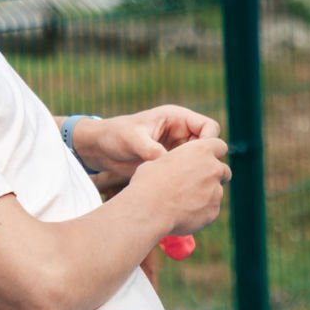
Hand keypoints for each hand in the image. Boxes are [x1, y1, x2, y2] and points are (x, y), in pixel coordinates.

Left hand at [73, 104, 220, 178]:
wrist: (100, 149)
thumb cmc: (115, 135)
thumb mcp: (132, 139)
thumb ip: (150, 149)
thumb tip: (167, 162)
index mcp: (177, 118)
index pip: (209, 127)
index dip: (209, 142)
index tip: (199, 158)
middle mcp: (181, 133)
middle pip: (208, 147)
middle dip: (205, 161)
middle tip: (195, 177)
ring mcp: (177, 150)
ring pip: (200, 162)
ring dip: (196, 173)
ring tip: (186, 186)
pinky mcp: (171, 165)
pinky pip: (187, 172)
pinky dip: (186, 181)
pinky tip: (177, 191)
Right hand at [130, 136, 231, 234]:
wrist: (150, 210)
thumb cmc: (149, 182)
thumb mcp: (160, 161)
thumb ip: (178, 161)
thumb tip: (176, 166)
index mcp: (201, 150)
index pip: (219, 145)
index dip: (213, 152)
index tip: (205, 159)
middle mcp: (214, 169)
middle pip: (224, 170)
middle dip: (214, 175)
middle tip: (198, 181)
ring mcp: (216, 191)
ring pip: (217, 191)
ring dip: (207, 193)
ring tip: (185, 200)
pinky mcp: (214, 211)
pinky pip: (211, 209)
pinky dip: (202, 210)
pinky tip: (184, 212)